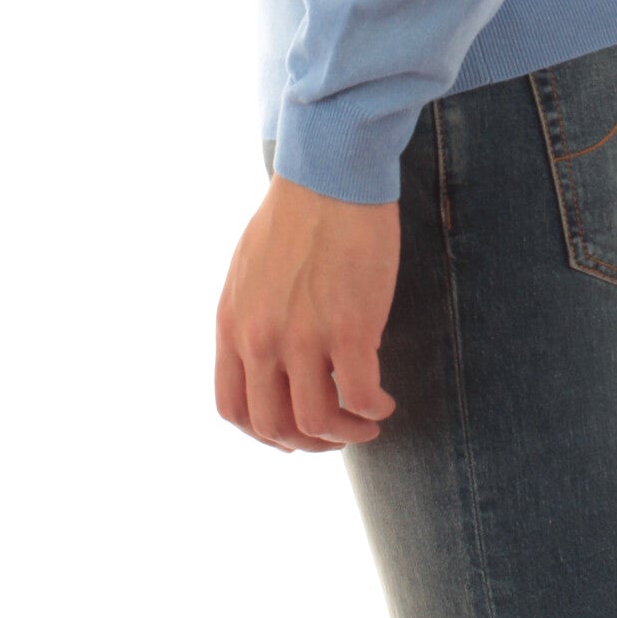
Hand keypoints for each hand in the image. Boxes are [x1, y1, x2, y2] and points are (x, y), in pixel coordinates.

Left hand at [215, 171, 399, 453]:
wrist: (329, 174)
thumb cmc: (298, 213)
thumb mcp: (250, 271)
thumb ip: (253, 317)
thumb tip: (273, 354)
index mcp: (232, 324)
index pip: (233, 408)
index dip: (265, 433)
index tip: (294, 431)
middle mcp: (260, 338)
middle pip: (273, 426)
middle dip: (307, 443)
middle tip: (336, 434)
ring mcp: (303, 336)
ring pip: (317, 422)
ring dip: (345, 435)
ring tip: (366, 423)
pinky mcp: (348, 327)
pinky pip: (359, 395)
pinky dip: (373, 410)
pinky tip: (384, 402)